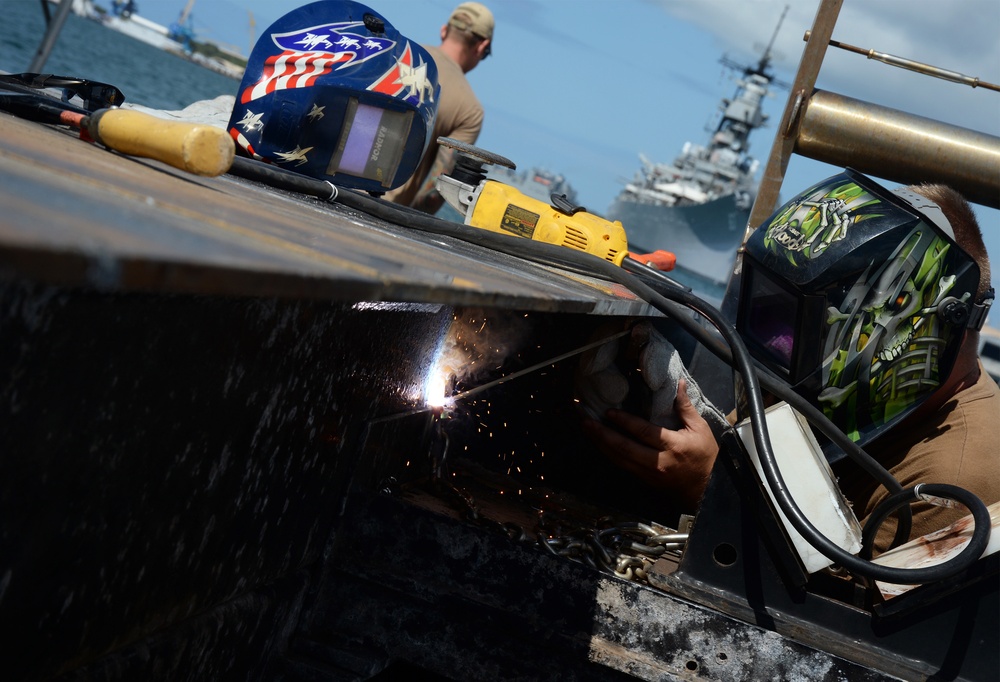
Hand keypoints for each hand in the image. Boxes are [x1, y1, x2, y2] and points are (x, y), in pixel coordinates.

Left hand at [582, 379, 719, 509]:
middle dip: (603, 435)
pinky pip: (623, 467)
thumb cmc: (706, 457)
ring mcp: (650, 474)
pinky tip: (600, 446)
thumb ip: (685, 407)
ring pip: (620, 459)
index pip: (644, 432)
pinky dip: (610, 456)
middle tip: (586, 422)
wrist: (710, 489)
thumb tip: (679, 383)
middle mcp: (658, 462)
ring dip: (601, 445)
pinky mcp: (646, 481)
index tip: (609, 412)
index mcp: (673, 446)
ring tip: (587, 431)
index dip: (625, 422)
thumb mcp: (700, 429)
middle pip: (625, 448)